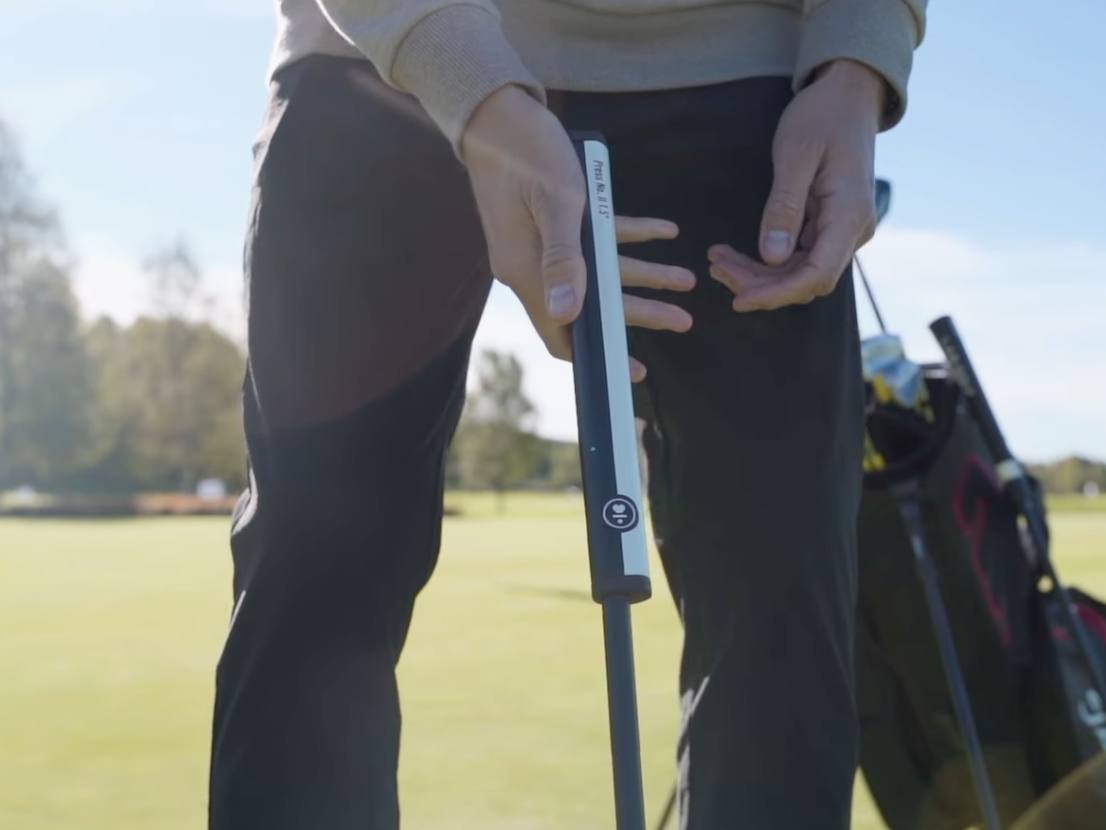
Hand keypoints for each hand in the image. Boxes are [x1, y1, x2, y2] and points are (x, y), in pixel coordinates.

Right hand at [461, 86, 692, 380]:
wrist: (495, 111)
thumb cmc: (527, 153)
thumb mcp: (556, 204)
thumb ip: (564, 261)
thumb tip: (567, 314)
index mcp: (527, 272)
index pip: (562, 334)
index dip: (598, 357)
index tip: (631, 372)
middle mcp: (533, 267)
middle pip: (592, 306)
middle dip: (639, 314)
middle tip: (684, 319)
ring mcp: (542, 245)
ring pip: (600, 272)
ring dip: (644, 275)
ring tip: (685, 278)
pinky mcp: (552, 220)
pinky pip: (595, 239)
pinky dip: (629, 236)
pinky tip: (664, 230)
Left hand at [707, 59, 883, 311]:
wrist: (848, 94)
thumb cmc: (823, 115)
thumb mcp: (796, 155)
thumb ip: (784, 207)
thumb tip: (771, 257)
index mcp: (849, 215)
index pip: (816, 275)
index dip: (778, 294)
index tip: (740, 300)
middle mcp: (852, 229)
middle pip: (804, 279)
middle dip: (759, 284)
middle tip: (715, 268)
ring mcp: (842, 229)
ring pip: (798, 271)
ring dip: (758, 274)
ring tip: (717, 260)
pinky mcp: (829, 225)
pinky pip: (797, 255)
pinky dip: (766, 259)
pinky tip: (735, 254)